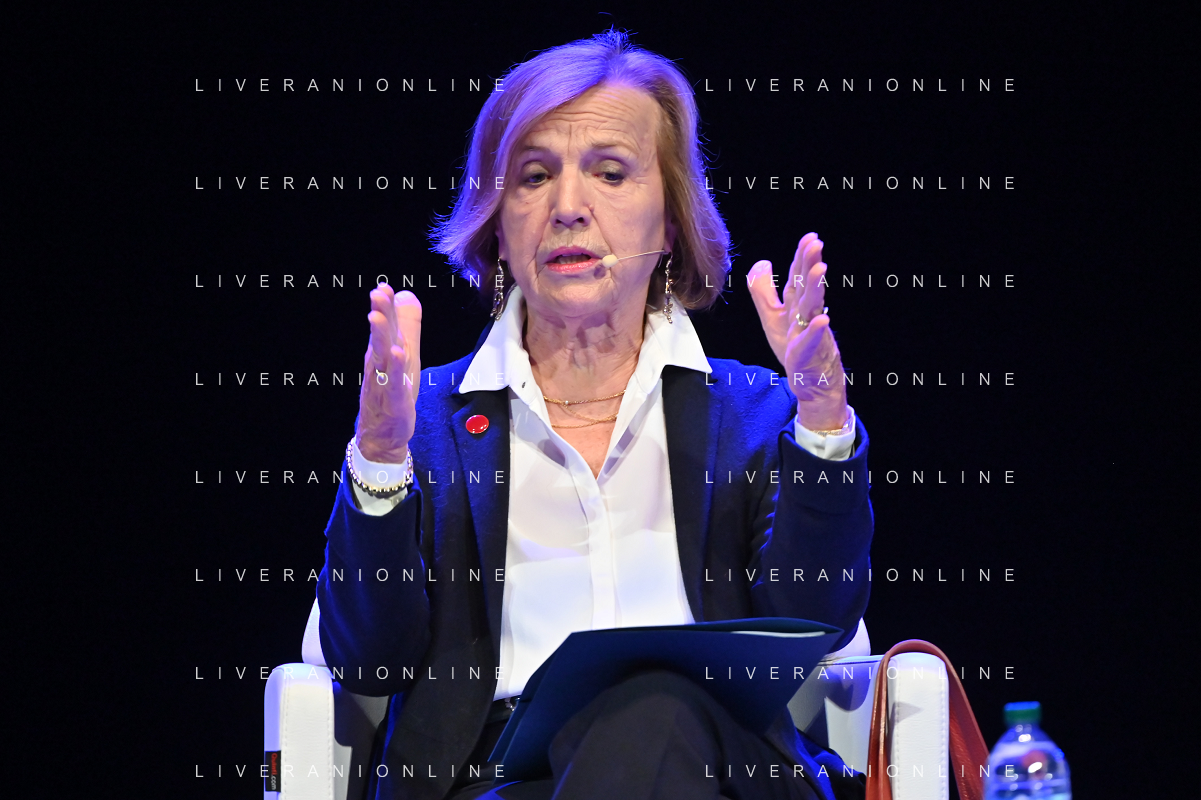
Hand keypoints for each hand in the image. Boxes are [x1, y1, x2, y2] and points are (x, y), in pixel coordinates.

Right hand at [355, 284, 421, 462]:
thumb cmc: (392, 390)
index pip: (385, 324)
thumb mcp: (404, 354)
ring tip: (379, 318)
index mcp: (384, 351)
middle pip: (381, 336)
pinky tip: (397, 355)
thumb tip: (407, 294)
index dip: (385, 305)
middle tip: (377, 293)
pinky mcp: (394, 401)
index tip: (383, 286)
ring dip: (381, 337)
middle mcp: (380, 364)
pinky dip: (395, 370)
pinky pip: (394, 383)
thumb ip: (407, 324)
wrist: (382, 434)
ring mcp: (385, 382)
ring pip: (382, 357)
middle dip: (380, 314)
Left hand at [747, 233, 848, 430]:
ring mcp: (810, 333)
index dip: (802, 256)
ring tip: (819, 270)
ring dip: (815, 288)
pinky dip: (817, 330)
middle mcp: (805, 315)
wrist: (810, 380)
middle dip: (810, 264)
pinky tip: (822, 318)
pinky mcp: (808, 354)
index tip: (811, 237)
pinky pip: (813, 341)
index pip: (798, 276)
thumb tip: (761, 262)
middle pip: (806, 286)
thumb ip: (764, 290)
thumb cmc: (793, 346)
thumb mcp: (772, 316)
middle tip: (816, 244)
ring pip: (812, 307)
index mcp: (796, 305)